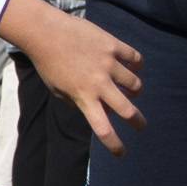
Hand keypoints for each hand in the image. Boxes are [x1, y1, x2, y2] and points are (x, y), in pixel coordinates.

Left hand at [0, 0, 142, 156]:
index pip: (103, 129)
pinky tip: (134, 65)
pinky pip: (135, 58)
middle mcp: (99, 83)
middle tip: (141, 125)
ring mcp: (108, 63)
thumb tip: (100, 110)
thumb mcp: (58, 91)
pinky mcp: (113, 45)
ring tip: (132, 89)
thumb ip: (78, 103)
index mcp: (84, 98)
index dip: (115, 145)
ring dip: (135, 90)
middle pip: (127, 110)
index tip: (122, 153)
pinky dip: (137, 64)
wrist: (45, 32)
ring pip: (135, 84)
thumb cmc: (49, 64)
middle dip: (138, 122)